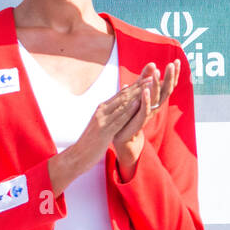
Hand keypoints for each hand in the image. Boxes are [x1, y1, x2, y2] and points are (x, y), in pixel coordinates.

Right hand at [50, 80, 150, 194]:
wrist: (77, 156)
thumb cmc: (91, 141)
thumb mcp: (101, 124)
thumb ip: (110, 114)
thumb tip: (118, 106)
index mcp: (102, 109)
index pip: (122, 94)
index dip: (136, 84)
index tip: (148, 75)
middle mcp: (102, 111)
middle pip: (124, 95)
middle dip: (139, 83)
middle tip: (152, 73)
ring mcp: (103, 120)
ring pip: (124, 104)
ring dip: (138, 93)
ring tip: (150, 83)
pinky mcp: (105, 131)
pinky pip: (120, 119)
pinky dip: (130, 110)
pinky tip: (139, 103)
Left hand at [110, 61, 180, 172]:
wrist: (123, 138)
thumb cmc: (131, 115)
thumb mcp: (139, 94)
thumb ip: (144, 79)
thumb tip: (151, 65)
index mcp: (156, 100)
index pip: (167, 85)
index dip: (173, 74)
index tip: (177, 61)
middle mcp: (155, 106)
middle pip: (167, 90)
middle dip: (171, 77)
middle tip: (173, 63)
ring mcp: (148, 113)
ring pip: (156, 98)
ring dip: (158, 84)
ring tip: (158, 72)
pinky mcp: (139, 120)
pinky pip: (144, 109)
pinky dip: (146, 100)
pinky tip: (146, 90)